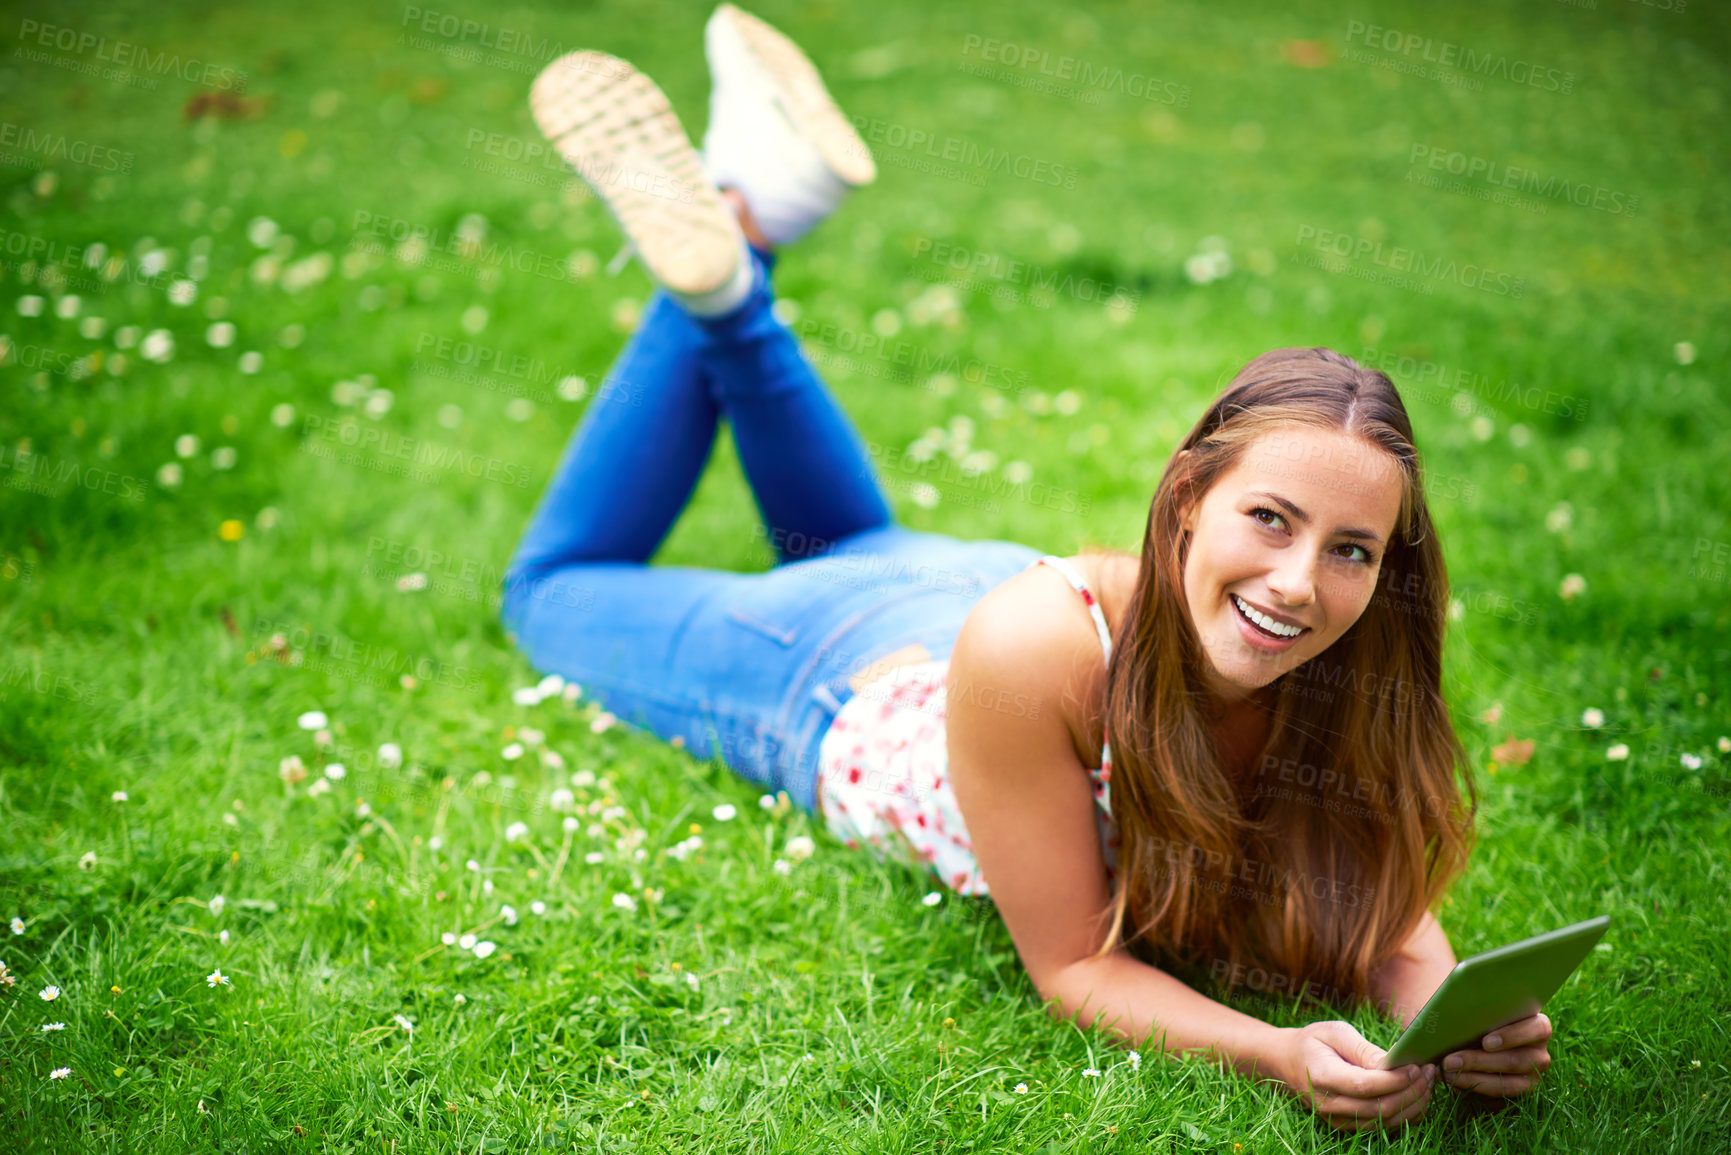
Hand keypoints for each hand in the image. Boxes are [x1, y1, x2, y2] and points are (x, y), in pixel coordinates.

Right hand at [1274, 1020, 1437, 1131]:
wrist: (1286, 1062)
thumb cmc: (1312, 1041)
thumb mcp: (1333, 1032)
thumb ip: (1362, 1049)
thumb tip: (1392, 1063)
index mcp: (1322, 1076)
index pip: (1364, 1085)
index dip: (1395, 1079)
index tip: (1416, 1065)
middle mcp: (1328, 1104)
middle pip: (1378, 1108)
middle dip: (1410, 1092)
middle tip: (1428, 1071)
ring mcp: (1336, 1119)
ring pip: (1384, 1121)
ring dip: (1412, 1104)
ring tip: (1427, 1081)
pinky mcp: (1346, 1125)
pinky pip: (1381, 1126)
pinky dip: (1404, 1114)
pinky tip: (1416, 1095)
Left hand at [1440, 1012, 1551, 1096]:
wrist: (1477, 1039)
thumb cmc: (1480, 1019)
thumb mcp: (1481, 1011)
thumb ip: (1477, 1009)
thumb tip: (1454, 1010)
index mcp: (1538, 1028)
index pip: (1537, 1030)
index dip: (1512, 1036)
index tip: (1486, 1042)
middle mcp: (1540, 1055)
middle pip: (1515, 1061)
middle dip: (1478, 1062)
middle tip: (1449, 1061)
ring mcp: (1532, 1079)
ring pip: (1507, 1085)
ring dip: (1473, 1080)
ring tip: (1446, 1074)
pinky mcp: (1519, 1097)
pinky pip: (1500, 1101)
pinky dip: (1474, 1092)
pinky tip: (1452, 1084)